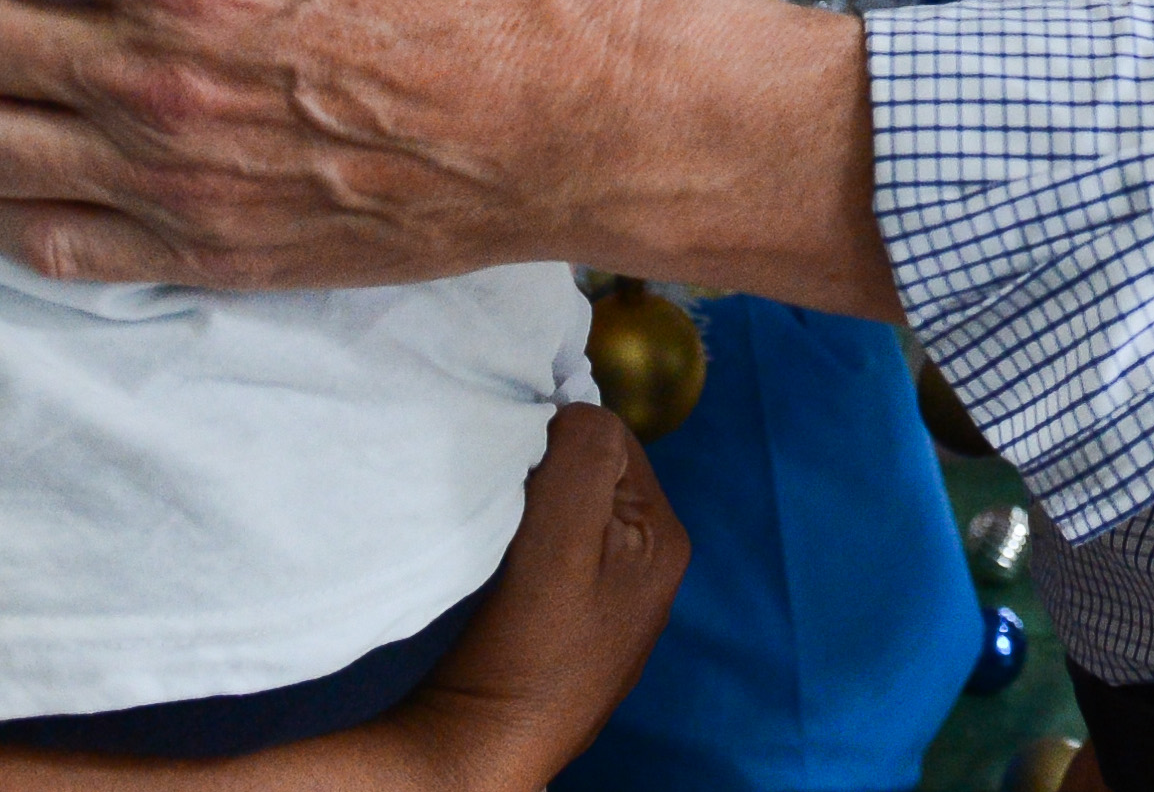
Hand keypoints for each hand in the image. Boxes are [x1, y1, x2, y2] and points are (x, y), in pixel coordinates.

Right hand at [388, 406, 687, 786]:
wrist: (489, 744)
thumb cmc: (530, 643)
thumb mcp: (562, 535)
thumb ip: (583, 456)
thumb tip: (578, 409)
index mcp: (665, 537)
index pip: (611, 439)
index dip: (559, 442)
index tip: (521, 475)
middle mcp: (651, 565)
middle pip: (591, 475)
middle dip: (547, 477)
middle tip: (510, 510)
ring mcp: (614, 600)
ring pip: (568, 512)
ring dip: (532, 512)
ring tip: (504, 544)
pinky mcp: (575, 624)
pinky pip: (553, 554)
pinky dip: (524, 550)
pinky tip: (504, 574)